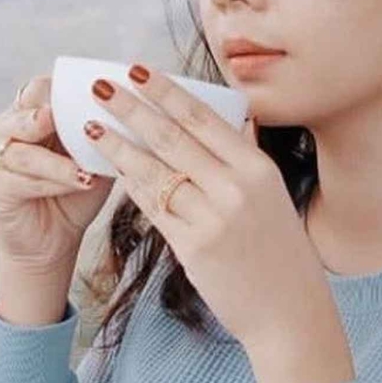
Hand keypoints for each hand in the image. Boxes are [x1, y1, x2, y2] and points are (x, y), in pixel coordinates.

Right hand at [0, 73, 115, 274]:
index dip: (62, 91)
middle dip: (45, 118)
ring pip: (24, 153)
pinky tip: (78, 185)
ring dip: (57, 163)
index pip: (40, 90)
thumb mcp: (93, 157)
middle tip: (61, 121)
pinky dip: (52, 183)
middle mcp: (4, 128)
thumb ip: (100, 134)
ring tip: (85, 172)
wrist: (57, 238)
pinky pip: (22, 181)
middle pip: (24, 114)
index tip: (93, 96)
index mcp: (29, 112)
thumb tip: (126, 111)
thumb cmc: (77, 191)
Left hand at [83, 63, 337, 350]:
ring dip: (119, 146)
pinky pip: (153, 208)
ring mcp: (213, 219)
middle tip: (101, 87)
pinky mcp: (193, 248)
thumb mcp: (273, 195)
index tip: (139, 70)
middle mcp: (236, 188)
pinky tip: (112, 169)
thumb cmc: (280, 251)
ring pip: (155, 172)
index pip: (204, 118)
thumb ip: (249, 156)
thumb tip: (236, 117)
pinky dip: (131, 186)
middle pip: (172, 138)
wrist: (289, 312)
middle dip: (132, 108)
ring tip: (92, 126)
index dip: (168, 92)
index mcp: (257, 168)